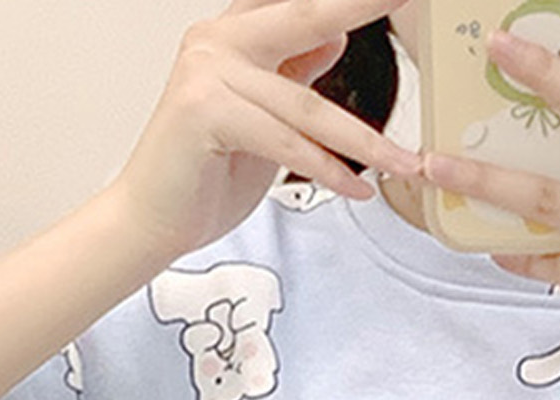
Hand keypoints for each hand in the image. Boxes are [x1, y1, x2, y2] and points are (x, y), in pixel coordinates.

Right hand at [110, 0, 424, 262]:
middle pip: (306, 18)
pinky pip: (286, 142)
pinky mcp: (205, 112)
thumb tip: (335, 35)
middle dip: (360, 6)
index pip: (299, 6)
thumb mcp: (265, 115)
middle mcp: (217, 40)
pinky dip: (327, 170)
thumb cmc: (206, 172)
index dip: (345, 1)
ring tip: (406, 164)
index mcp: (233, 33)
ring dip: (365, 141)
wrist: (153, 217)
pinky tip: (357, 188)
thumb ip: (295, 73)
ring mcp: (207, 72)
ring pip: (307, 105)